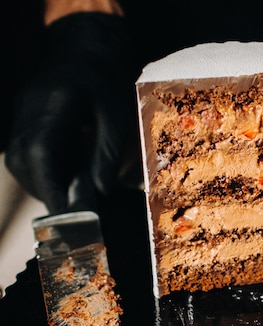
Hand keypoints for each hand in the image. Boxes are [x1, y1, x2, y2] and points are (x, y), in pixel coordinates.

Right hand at [5, 12, 139, 213]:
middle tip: (74, 211)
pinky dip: (41, 169)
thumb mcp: (116, 114)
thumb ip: (107, 152)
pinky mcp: (21, 118)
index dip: (51, 186)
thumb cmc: (106, 78)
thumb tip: (101, 192)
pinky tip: (65, 175)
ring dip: (42, 182)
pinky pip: (22, 151)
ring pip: (19, 160)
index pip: (42, 153)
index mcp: (54, 104)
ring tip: (72, 195)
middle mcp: (29, 110)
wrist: (83, 45)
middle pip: (25, 161)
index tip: (64, 215)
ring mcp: (20, 113)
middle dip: (47, 190)